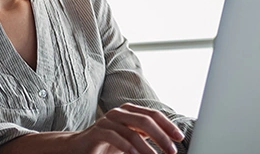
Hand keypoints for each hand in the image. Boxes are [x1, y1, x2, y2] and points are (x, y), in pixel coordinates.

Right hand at [67, 103, 184, 153]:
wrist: (80, 147)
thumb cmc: (109, 144)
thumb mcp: (131, 137)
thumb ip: (146, 135)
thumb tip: (169, 141)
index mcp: (130, 111)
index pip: (154, 114)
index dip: (168, 125)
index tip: (179, 138)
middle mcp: (120, 112)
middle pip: (146, 120)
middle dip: (162, 137)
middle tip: (172, 151)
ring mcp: (108, 120)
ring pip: (132, 132)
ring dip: (146, 148)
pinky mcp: (98, 131)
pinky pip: (116, 138)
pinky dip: (128, 148)